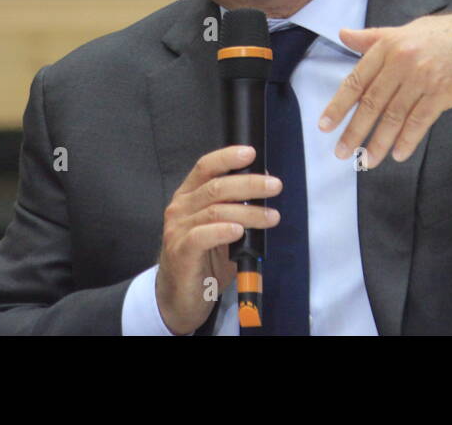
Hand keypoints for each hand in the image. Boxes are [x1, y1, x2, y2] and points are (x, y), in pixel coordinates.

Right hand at [155, 145, 282, 334]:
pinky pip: (202, 235)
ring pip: (216, 211)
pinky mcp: (180, 252)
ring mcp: (177, 230)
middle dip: (250, 184)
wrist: (180, 297)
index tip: (251, 153)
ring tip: (271, 217)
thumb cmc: (205, 260)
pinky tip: (239, 231)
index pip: (206, 167)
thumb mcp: (223, 229)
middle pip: (216, 187)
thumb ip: (237, 209)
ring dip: (248, 212)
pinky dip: (223, 231)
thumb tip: (265, 187)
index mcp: (189, 196)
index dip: (228, 157)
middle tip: (275, 186)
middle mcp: (180, 208)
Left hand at [319, 4, 451, 167]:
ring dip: (378, 143)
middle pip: (371, 103)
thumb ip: (374, 37)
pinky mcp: (443, 93)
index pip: (357, 80)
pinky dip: (406, 141)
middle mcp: (403, 60)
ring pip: (393, 116)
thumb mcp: (409, 29)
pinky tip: (398, 154)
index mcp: (390, 44)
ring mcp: (423, 77)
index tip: (325, 125)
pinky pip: (419, 122)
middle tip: (341, 152)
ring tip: (367, 161)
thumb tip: (343, 34)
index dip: (339, 105)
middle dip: (354, 131)